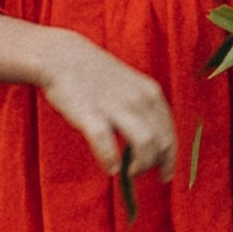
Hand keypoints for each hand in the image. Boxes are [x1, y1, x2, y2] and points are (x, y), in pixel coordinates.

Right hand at [36, 32, 177, 180]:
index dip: (170, 158)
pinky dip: (111, 160)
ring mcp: (116, 107)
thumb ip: (143, 110)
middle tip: (141, 173)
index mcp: (150, 93)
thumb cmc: (96, 76)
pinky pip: (107, 144)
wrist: (62, 56)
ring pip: (145, 145)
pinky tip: (109, 168)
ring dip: (141, 165)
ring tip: (128, 172)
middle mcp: (139, 99)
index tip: (165, 175)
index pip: (170, 133)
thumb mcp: (130, 86)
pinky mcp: (92, 114)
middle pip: (162, 142)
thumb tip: (153, 143)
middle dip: (156, 165)